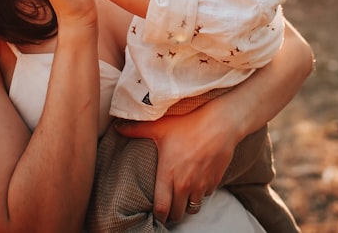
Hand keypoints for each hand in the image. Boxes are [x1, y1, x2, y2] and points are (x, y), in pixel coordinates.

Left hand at [114, 106, 237, 223]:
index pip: (161, 208)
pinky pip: (205, 196)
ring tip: (181, 198)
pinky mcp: (214, 181)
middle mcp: (185, 183)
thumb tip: (117, 127)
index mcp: (168, 173)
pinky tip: (197, 184)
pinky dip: (200, 194)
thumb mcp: (160, 126)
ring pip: (192, 208)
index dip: (157, 215)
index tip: (155, 214)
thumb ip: (136, 129)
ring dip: (186, 205)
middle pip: (176, 213)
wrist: (220, 123)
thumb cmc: (188, 123)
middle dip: (171, 214)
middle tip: (167, 208)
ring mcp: (201, 184)